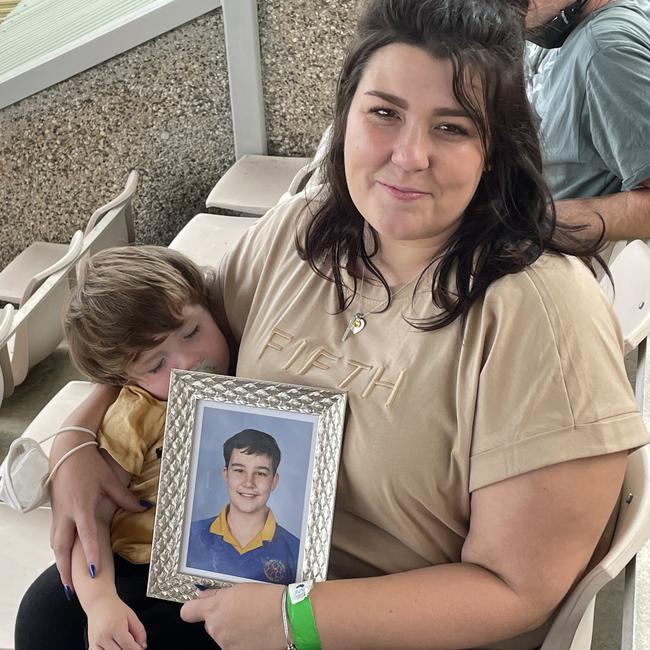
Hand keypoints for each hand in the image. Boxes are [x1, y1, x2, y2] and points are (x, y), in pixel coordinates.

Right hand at [49, 440, 146, 587]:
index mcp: (82, 507)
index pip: (87, 535)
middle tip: (71, 587)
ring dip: (60, 561)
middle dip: (66, 568)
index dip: (91, 554)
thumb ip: (126, 498)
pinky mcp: (55, 512)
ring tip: (65, 579)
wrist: (68, 452)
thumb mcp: (110, 481)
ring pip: (56, 543)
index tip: (93, 571)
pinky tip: (63, 557)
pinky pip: (55, 535)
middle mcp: (67, 514)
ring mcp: (58, 513)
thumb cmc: (90, 465)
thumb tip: (146, 507)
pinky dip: (58, 549)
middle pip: (63, 547)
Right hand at [86, 595, 146, 649]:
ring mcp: (95, 643)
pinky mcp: (91, 646)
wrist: (99, 603)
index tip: (141, 648)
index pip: (128, 646)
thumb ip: (140, 631)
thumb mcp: (131, 616)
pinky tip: (114, 646)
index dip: (137, 649)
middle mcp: (104, 637)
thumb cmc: (114, 608)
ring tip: (122, 644)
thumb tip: (143, 646)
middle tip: (132, 644)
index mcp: (115, 628)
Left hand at [180, 583, 285, 649]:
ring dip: (232, 630)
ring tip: (252, 621)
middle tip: (240, 611)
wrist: (287, 618)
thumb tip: (202, 596)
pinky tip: (255, 632)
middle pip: (210, 624)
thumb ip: (217, 594)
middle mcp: (216, 628)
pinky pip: (234, 645)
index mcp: (214, 608)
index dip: (193, 609)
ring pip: (223, 636)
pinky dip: (241, 640)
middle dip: (221, 619)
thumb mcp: (240, 588)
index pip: (188, 612)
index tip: (199, 608)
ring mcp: (226, 644)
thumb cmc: (267, 598)